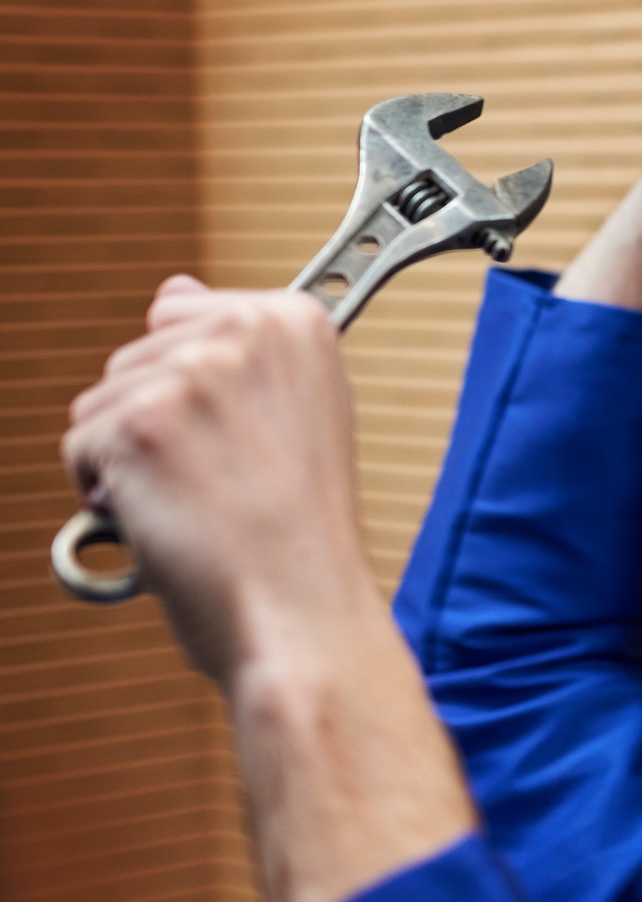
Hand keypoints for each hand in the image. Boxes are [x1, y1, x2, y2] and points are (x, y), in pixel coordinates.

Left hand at [61, 276, 375, 684]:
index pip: (189, 315)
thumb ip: (236, 350)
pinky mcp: (136, 423)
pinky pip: (79, 448)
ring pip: (101, 402)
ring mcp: (190, 375)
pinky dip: (107, 496)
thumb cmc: (301, 537)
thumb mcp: (294, 417)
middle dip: (161, 421)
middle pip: (140, 356)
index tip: (248, 440)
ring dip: (130, 460)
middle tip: (227, 481)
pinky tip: (169, 521)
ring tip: (200, 504)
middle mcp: (246, 332)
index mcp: (297, 324)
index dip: (205, 389)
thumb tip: (173, 290)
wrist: (301, 611)